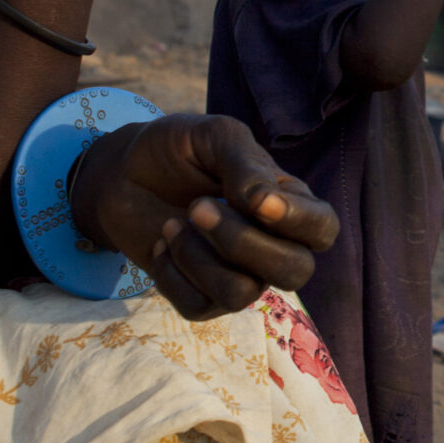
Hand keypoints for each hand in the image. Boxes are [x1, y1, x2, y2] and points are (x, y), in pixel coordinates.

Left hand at [70, 115, 338, 319]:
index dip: (298, 222)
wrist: (121, 174)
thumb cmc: (177, 150)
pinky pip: (199, 306)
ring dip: (198, 257)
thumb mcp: (213, 137)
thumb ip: (245, 163)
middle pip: (294, 271)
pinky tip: (161, 243)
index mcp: (288, 202)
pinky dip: (171, 274)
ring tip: (172, 225)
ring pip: (243, 293)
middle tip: (196, 206)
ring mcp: (239, 274)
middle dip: (242, 242)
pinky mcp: (202, 297)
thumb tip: (265, 202)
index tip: (258, 201)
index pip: (322, 229)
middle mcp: (272, 245)